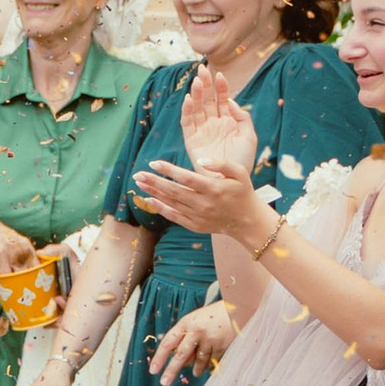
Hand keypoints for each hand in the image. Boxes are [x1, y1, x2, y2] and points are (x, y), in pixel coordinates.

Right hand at [0, 213, 39, 277]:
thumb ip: (26, 254)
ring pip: (8, 277)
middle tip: (19, 285)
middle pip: (23, 275)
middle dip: (21, 282)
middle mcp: (15, 249)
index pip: (36, 266)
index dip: (35, 277)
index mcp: (25, 245)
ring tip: (5, 276)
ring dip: (6, 279)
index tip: (33, 283)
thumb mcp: (17, 240)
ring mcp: (2, 254)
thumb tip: (35, 269)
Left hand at [131, 158, 263, 243]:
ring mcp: (198, 216)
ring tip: (139, 183)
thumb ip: (222, 163)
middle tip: (137, 174)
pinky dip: (160, 208)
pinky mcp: (194, 225)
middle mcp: (204, 204)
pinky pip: (174, 216)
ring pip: (171, 203)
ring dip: (153, 193)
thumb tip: (201, 160)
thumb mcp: (240, 173)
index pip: (186, 178)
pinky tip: (148, 200)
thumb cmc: (242, 192)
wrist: (246, 221)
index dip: (168, 170)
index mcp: (213, 189)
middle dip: (154, 181)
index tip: (154, 162)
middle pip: (174, 191)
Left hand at [149, 298, 232, 382]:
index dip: (159, 357)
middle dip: (171, 370)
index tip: (153, 370)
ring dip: (197, 369)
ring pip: (198, 360)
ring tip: (196, 374)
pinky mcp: (222, 345)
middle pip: (181, 355)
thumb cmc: (212, 316)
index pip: (168, 342)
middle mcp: (196, 331)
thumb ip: (186, 339)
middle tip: (164, 382)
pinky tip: (209, 366)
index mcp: (186, 323)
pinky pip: (212, 361)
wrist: (236, 308)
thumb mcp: (195, 321)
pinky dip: (209, 365)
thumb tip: (182, 362)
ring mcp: (209, 339)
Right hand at [178, 60, 258, 180]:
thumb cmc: (242, 161)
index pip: (222, 99)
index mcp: (227, 121)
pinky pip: (188, 123)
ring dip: (196, 94)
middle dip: (205, 84)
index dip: (221, 87)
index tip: (219, 75)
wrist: (231, 182)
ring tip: (197, 81)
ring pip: (197, 108)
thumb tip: (231, 102)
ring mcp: (202, 131)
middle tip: (201, 69)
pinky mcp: (192, 140)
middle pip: (207, 100)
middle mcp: (213, 123)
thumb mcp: (249, 137)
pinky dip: (187, 111)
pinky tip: (190, 99)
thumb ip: (242, 117)